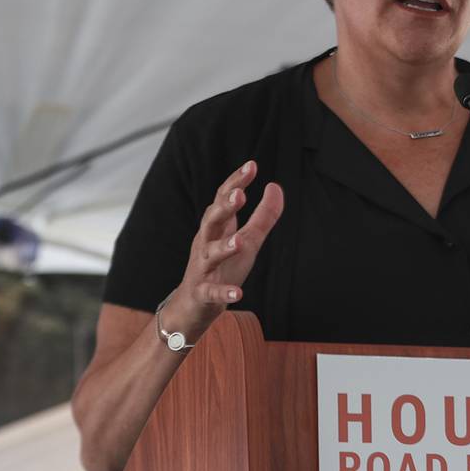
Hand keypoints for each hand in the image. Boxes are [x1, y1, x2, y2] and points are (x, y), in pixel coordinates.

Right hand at [165, 160, 284, 337]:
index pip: (222, 199)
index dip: (236, 183)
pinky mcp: (203, 293)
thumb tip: (275, 186)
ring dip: (223, 247)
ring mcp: (203, 268)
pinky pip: (212, 292)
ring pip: (209, 254)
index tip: (251, 165)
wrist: (194, 305)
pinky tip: (239, 293)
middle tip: (239, 195)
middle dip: (223, 208)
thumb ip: (263, 215)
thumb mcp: (247, 240)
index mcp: (216, 228)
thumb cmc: (223, 267)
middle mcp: (206, 243)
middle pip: (211, 221)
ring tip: (238, 242)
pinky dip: (224, 292)